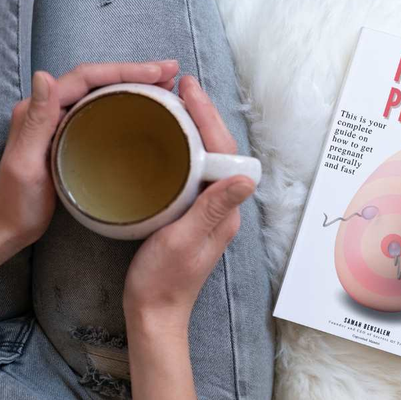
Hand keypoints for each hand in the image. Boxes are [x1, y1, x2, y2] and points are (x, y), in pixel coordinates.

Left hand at [0, 61, 179, 249]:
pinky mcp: (72, 136)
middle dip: (136, 72)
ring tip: (167, 86)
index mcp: (40, 108)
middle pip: (98, 80)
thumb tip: (44, 76)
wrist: (8, 227)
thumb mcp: (25, 162)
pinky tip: (147, 111)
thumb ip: (37, 120)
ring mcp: (62, 122)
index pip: (87, 77)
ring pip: (103, 93)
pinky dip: (128, 105)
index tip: (157, 72)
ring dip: (135, 85)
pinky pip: (104, 112)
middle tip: (171, 72)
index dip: (124, 70)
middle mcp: (50, 108)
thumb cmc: (16, 202)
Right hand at [123, 75, 255, 331]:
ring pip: (207, 157)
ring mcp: (208, 210)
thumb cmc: (163, 281)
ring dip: (195, 127)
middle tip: (181, 86)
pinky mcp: (192, 214)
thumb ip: (212, 209)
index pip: (225, 151)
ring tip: (175, 102)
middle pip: (219, 149)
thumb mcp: (183, 241)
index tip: (189, 90)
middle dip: (203, 115)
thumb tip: (246, 177)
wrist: (154, 313)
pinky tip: (168, 140)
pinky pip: (194, 171)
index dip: (208, 117)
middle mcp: (222, 206)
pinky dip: (184, 148)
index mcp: (224, 210)